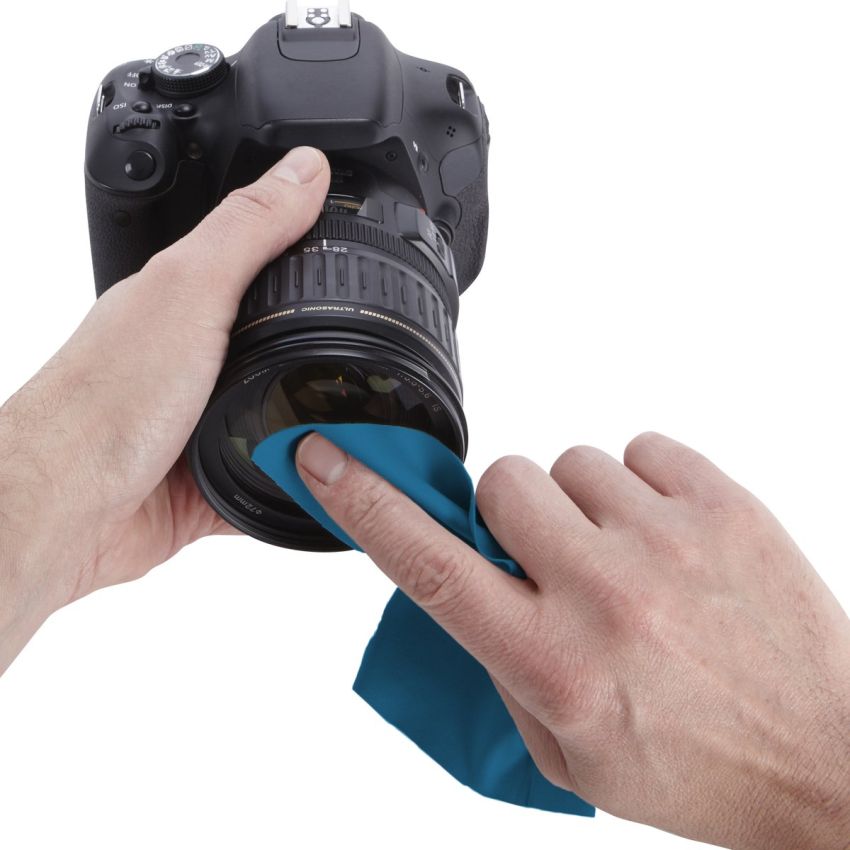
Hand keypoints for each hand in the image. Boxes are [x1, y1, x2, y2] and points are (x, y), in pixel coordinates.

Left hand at [0, 147, 329, 672]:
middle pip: (285, 342)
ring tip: (369, 416)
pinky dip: (297, 475)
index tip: (369, 253)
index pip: (266, 260)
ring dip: (317, 417)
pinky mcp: (212, 476)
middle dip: (330, 347)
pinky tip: (327, 472)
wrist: (69, 508)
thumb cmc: (105, 401)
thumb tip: (305, 169)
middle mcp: (197, 357)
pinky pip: (270, 473)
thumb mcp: (191, 293)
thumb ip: (249, 231)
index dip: (316, 252)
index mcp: (190, 300)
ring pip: (282, 411)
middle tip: (384, 347)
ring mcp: (205, 418)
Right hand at [294, 430, 849, 849]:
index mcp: (552, 664)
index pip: (430, 564)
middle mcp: (603, 594)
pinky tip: (666, 536)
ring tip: (624, 556)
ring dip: (580, 505)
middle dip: (509, 511)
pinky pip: (641, 448)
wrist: (828, 758)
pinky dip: (640, 484)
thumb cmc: (695, 765)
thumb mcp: (566, 751)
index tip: (326, 460)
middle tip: (549, 554)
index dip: (365, 505)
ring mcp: (667, 541)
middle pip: (501, 482)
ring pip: (570, 462)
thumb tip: (466, 581)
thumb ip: (498, 665)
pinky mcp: (723, 504)